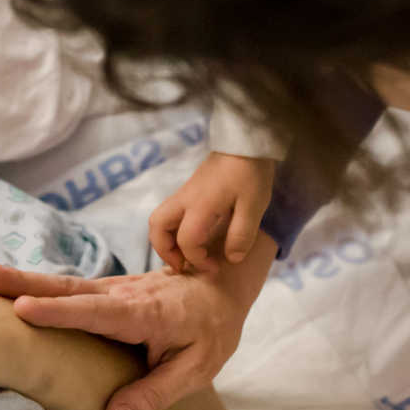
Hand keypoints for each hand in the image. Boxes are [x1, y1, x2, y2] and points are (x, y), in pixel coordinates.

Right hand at [0, 259, 259, 409]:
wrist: (221, 282)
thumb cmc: (210, 329)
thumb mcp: (196, 369)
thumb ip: (155, 394)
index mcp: (144, 313)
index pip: (96, 312)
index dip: (59, 312)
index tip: (22, 309)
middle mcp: (121, 294)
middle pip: (66, 289)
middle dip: (22, 283)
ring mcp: (111, 288)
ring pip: (62, 285)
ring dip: (21, 280)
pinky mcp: (105, 290)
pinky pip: (66, 290)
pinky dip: (35, 286)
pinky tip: (6, 289)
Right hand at [150, 152, 275, 271]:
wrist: (244, 143)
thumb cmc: (250, 174)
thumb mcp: (253, 206)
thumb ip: (241, 235)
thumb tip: (231, 259)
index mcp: (200, 206)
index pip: (187, 241)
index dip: (198, 259)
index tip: (214, 267)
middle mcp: (185, 200)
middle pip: (157, 227)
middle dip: (164, 251)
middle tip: (183, 265)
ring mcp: (184, 193)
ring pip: (159, 219)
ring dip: (165, 241)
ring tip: (185, 255)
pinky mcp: (189, 190)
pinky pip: (170, 214)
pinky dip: (173, 231)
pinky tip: (194, 238)